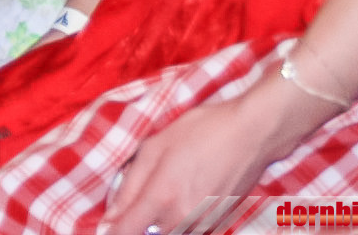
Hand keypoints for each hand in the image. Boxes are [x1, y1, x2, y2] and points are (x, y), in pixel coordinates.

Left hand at [99, 96, 279, 234]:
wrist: (252, 135)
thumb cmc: (201, 132)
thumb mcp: (155, 147)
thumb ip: (129, 184)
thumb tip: (111, 215)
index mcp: (162, 196)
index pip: (126, 230)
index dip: (112, 230)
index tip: (105, 225)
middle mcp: (182, 218)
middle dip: (135, 224)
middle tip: (139, 199)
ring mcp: (202, 224)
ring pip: (168, 234)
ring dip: (157, 223)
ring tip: (167, 189)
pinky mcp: (218, 224)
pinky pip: (188, 230)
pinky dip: (177, 220)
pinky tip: (183, 192)